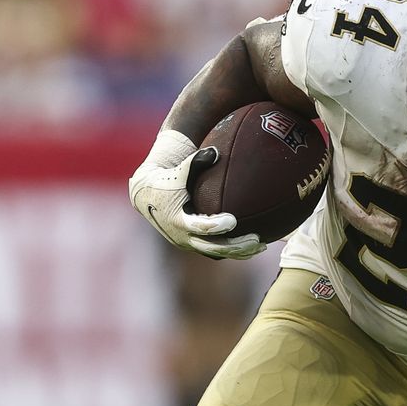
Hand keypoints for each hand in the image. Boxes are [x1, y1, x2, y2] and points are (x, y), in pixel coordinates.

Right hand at [127, 133, 265, 259]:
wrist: (146, 195)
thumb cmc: (165, 179)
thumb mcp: (177, 171)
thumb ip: (195, 161)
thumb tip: (215, 151)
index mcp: (177, 220)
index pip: (199, 227)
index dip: (216, 226)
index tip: (233, 220)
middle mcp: (182, 236)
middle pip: (213, 247)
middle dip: (236, 246)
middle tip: (257, 239)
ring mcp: (188, 243)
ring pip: (216, 253)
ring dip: (239, 252)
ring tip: (260, 246)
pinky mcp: (193, 244)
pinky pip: (214, 252)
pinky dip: (231, 251)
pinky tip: (251, 246)